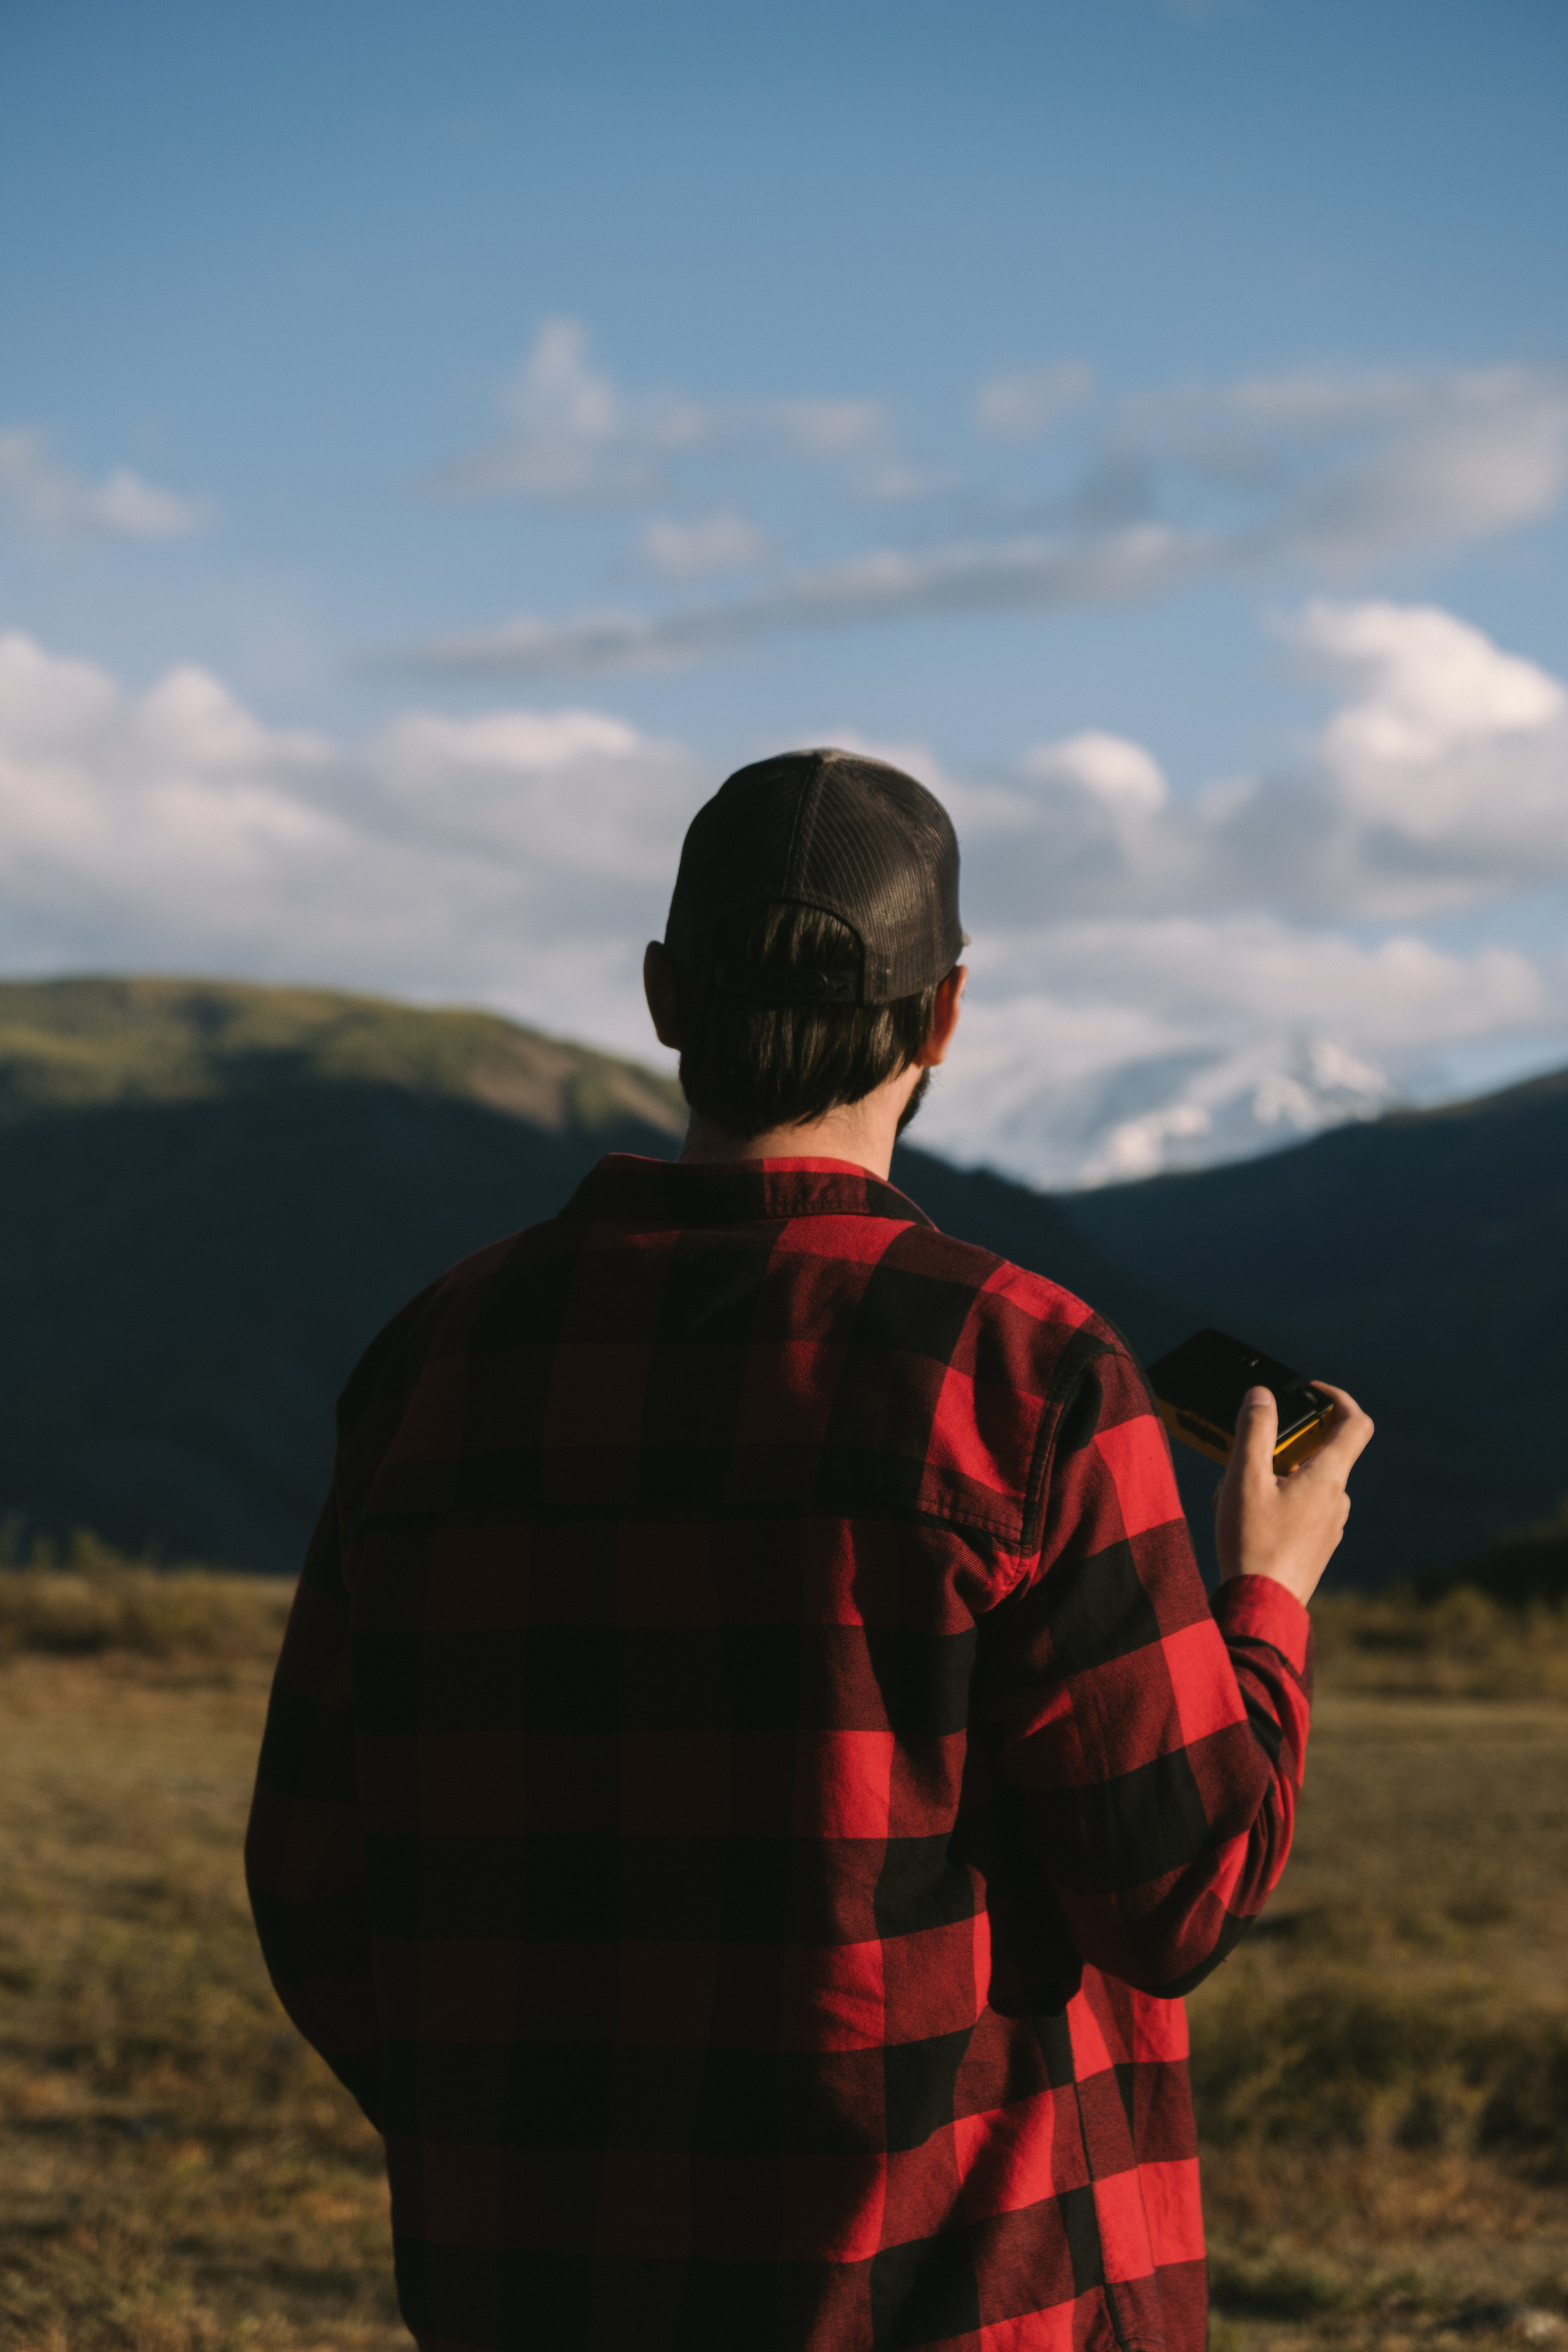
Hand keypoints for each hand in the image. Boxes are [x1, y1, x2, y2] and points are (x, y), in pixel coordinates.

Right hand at [1214, 1382, 1373, 1605]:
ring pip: (1303, 1484)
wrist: (1261, 1607)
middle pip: (1317, 1453)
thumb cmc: (1253, 1543)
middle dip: (1278, 1448)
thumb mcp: (1245, 1478)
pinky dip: (1274, 1504)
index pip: (1354, 1422)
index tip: (1310, 1391)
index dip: (1336, 1398)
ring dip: (1270, 1479)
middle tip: (1243, 1461)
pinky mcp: (1316, 1547)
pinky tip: (1242, 1521)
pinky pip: (1300, 1511)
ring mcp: (1330, 1526)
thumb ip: (1255, 1430)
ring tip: (1231, 1497)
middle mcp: (1337, 1500)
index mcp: (1328, 1477)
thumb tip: (1263, 1395)